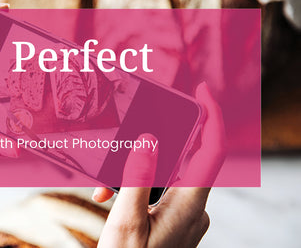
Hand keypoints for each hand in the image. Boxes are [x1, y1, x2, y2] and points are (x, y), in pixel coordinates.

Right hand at [94, 82, 225, 246]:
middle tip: (125, 143)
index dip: (211, 117)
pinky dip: (136, 191)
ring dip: (135, 176)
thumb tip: (151, 140)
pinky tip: (109, 199)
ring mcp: (186, 216)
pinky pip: (160, 194)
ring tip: (103, 189)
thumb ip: (139, 178)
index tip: (202, 92)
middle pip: (182, 160)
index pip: (211, 150)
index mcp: (190, 204)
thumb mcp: (127, 221)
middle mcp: (194, 208)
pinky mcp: (175, 222)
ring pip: (165, 178)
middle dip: (148, 151)